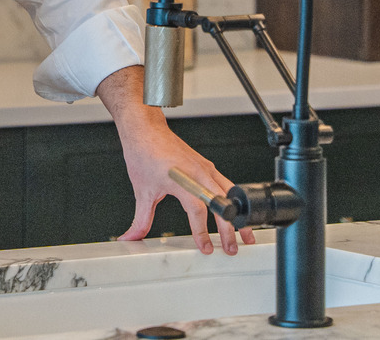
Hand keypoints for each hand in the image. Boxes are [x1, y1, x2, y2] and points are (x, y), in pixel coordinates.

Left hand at [96, 65, 255, 254]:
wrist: (146, 130)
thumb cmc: (144, 153)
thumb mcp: (142, 191)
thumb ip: (141, 219)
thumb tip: (133, 236)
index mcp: (180, 179)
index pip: (197, 210)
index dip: (202, 231)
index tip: (204, 247)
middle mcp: (196, 173)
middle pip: (220, 204)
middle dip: (228, 229)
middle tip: (231, 249)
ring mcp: (205, 168)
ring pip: (229, 194)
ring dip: (238, 215)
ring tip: (246, 234)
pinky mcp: (207, 166)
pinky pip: (226, 185)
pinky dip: (234, 201)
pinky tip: (237, 213)